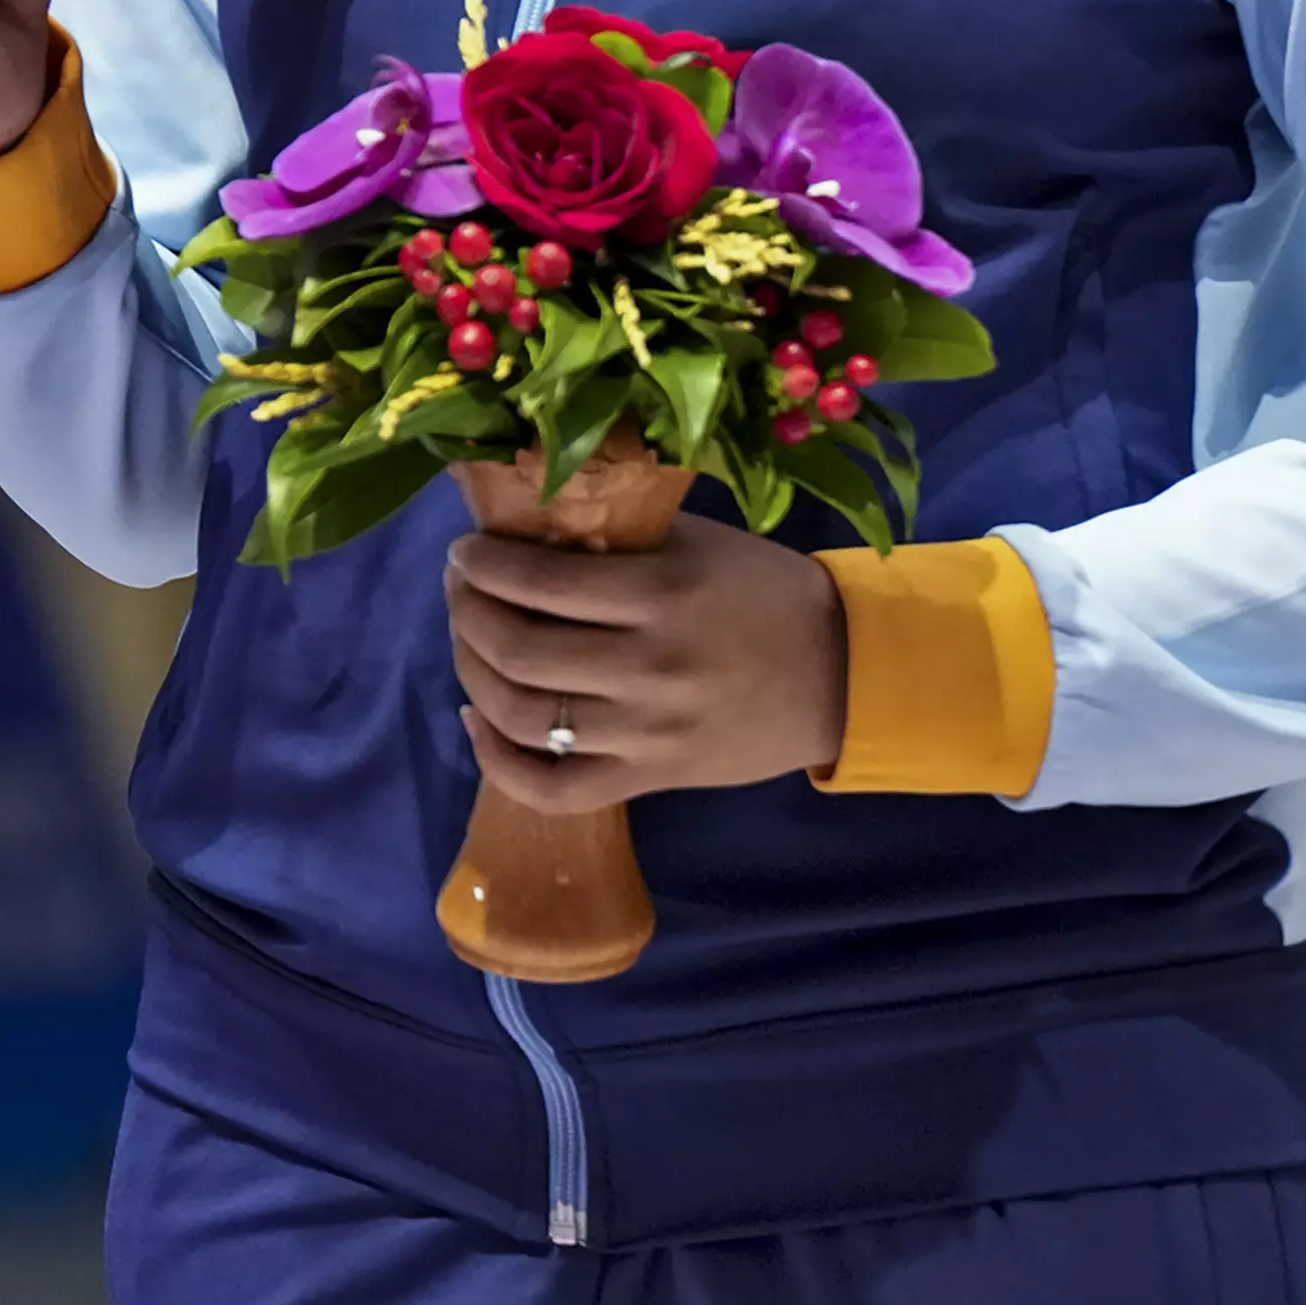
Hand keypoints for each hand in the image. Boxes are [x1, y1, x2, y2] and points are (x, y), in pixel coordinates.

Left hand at [450, 517, 846, 811]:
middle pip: (518, 652)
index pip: (536, 583)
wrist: (844, 675)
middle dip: (467, 613)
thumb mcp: (694, 543)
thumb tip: (517, 515)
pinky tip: (477, 719)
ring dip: (472, 673)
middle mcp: (649, 669)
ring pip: (523, 718)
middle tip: (461, 589)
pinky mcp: (651, 780)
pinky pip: (552, 788)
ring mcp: (648, 734)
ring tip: (470, 640)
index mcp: (661, 597)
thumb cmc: (762, 593)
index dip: (481, 565)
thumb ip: (614, 532)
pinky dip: (497, 761)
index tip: (465, 551)